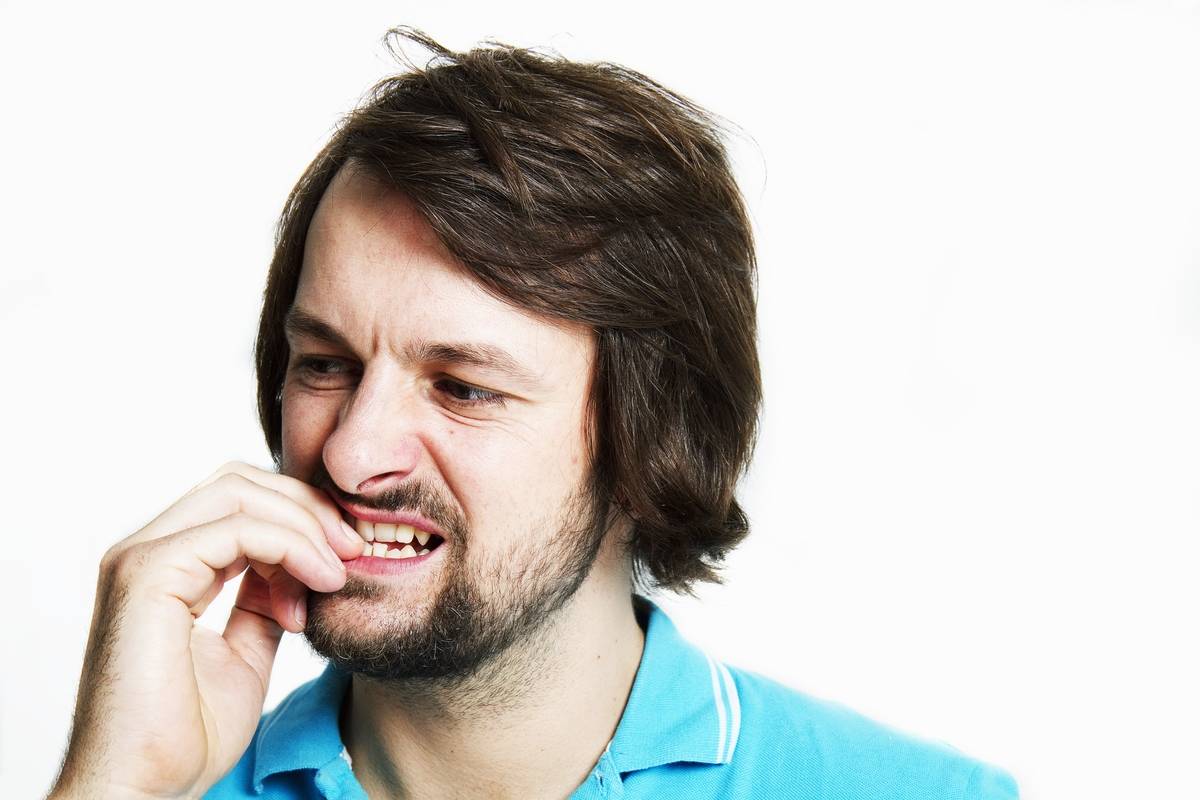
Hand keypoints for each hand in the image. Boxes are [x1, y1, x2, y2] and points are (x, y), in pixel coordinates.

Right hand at [47, 461, 364, 799]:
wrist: (145, 789)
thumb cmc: (185, 734)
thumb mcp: (245, 651)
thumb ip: (264, 600)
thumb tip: (301, 568)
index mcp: (163, 565)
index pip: (238, 500)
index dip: (300, 515)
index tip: (347, 554)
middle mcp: (144, 550)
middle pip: (240, 482)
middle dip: (308, 507)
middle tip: (355, 548)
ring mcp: (140, 558)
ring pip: (240, 493)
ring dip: (305, 524)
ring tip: (342, 569)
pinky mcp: (147, 575)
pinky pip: (237, 529)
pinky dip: (291, 546)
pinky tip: (320, 580)